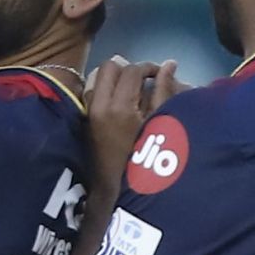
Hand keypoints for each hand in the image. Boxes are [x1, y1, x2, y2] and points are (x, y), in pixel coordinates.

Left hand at [85, 55, 178, 185]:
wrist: (115, 190)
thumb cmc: (145, 161)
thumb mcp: (160, 125)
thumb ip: (164, 92)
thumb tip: (170, 64)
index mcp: (120, 107)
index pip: (132, 71)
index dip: (149, 67)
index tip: (159, 73)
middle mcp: (99, 105)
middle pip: (109, 67)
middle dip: (128, 68)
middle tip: (144, 79)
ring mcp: (88, 112)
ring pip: (96, 77)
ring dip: (113, 76)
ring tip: (131, 88)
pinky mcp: (84, 119)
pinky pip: (90, 91)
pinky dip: (103, 87)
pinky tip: (117, 98)